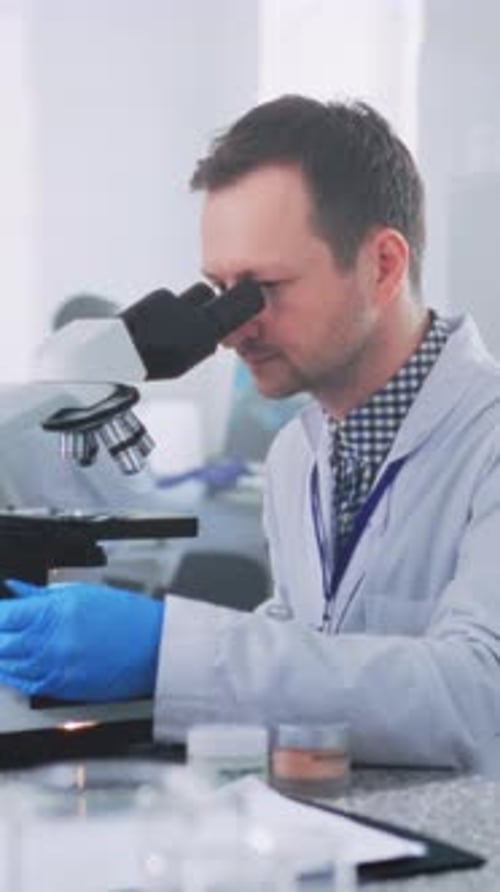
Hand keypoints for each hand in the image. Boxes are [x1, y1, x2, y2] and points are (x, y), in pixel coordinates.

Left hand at [0, 579, 164, 700]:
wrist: (155, 648)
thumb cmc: (128, 618)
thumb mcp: (84, 594)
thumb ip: (43, 594)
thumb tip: (17, 590)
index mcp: (56, 613)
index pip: (6, 614)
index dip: (0, 613)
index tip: (2, 610)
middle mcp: (51, 642)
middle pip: (2, 641)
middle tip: (2, 628)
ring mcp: (55, 667)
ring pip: (8, 665)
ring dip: (2, 655)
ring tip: (3, 645)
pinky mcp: (62, 687)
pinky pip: (26, 684)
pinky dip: (13, 676)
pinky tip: (10, 668)